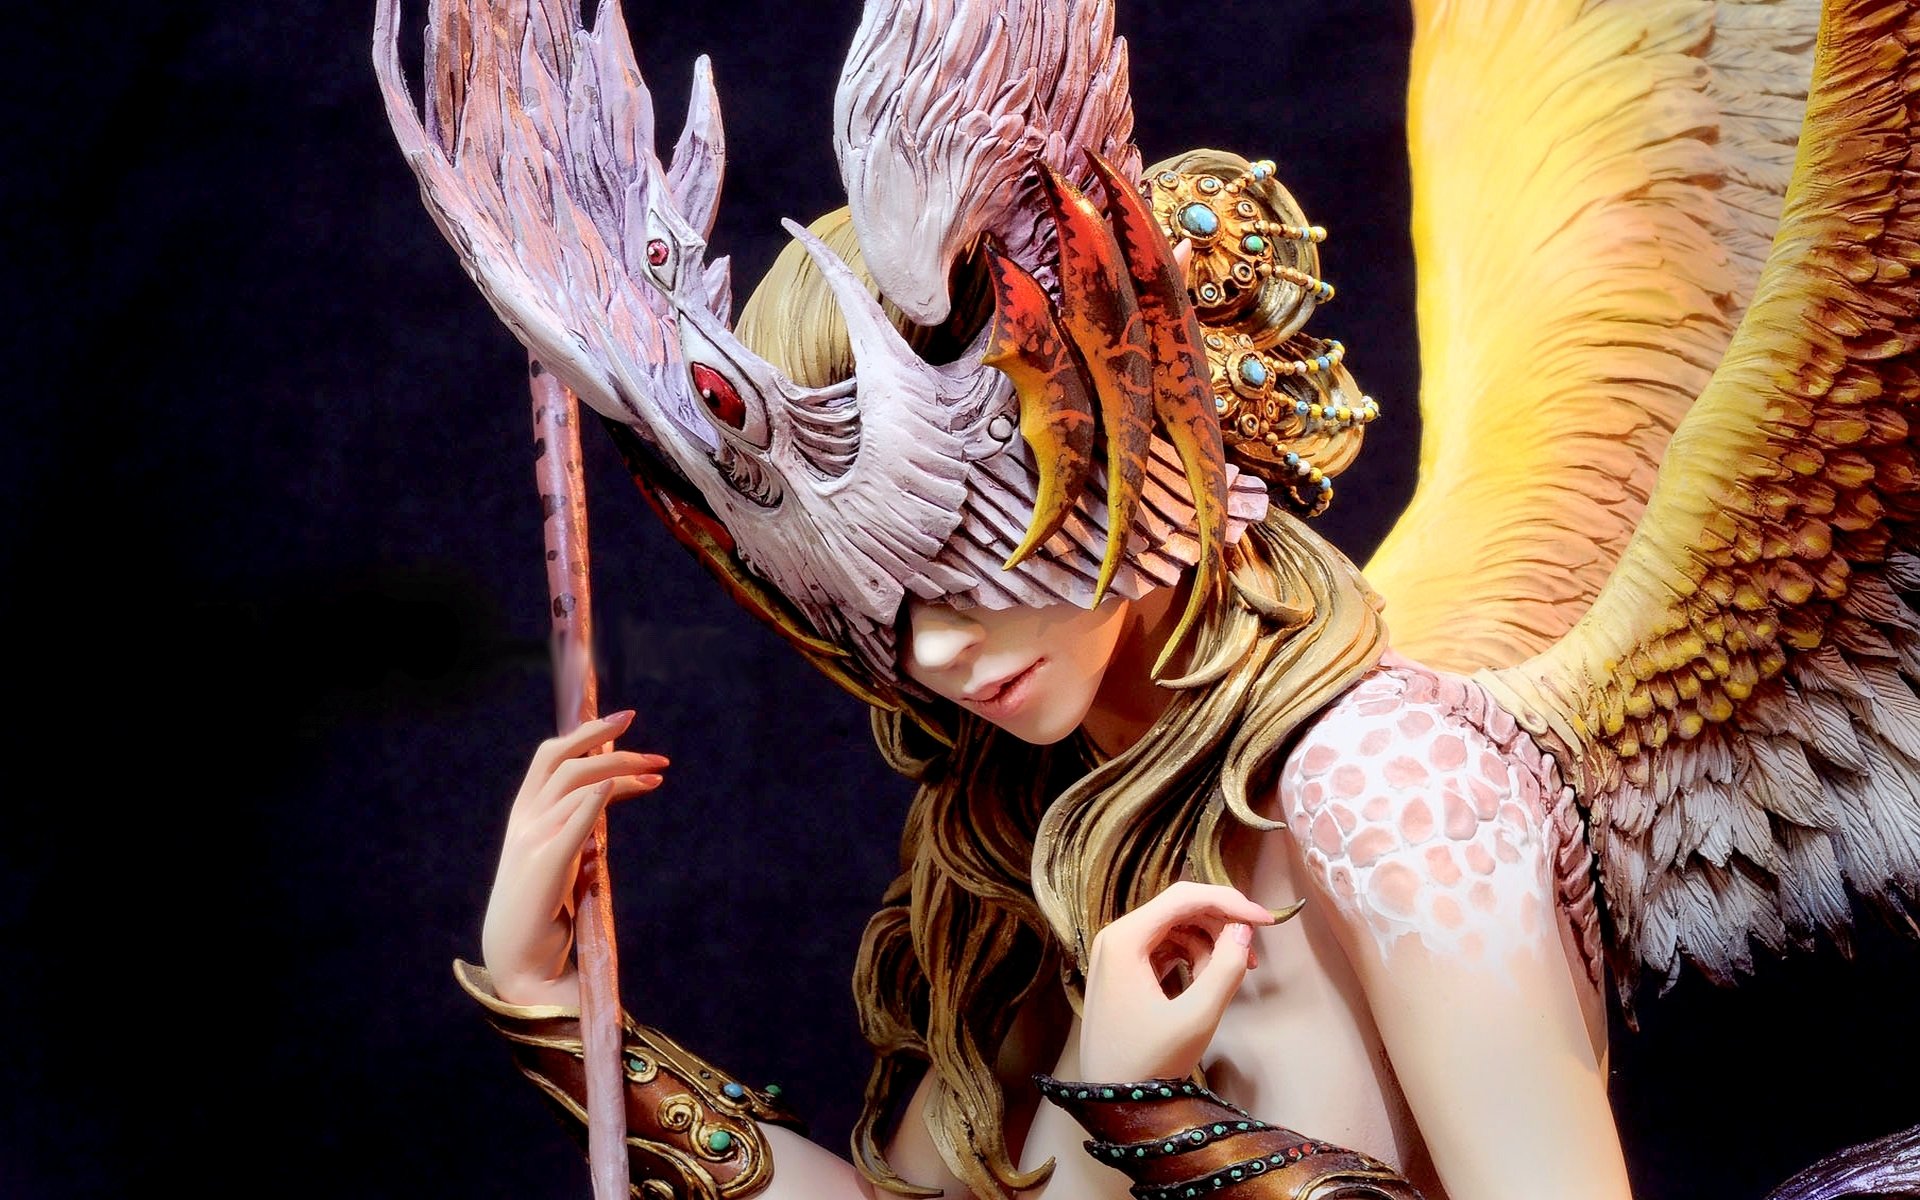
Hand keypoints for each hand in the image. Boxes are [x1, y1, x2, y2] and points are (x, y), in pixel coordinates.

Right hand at [481, 710, 666, 1006]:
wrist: (519, 958)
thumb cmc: (542, 907)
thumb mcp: (556, 853)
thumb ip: (575, 823)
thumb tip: (610, 791)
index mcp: (524, 813)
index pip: (552, 755)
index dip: (588, 732)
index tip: (626, 719)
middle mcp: (525, 820)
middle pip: (567, 762)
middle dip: (610, 744)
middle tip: (655, 752)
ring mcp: (532, 840)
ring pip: (579, 785)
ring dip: (622, 774)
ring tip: (657, 776)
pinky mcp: (547, 865)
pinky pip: (573, 822)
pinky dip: (594, 799)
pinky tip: (614, 786)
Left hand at [1078, 881, 1276, 1080]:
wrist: (1110, 1099)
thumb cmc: (1149, 1060)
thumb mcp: (1196, 1017)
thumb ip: (1225, 969)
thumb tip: (1243, 930)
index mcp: (1125, 938)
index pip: (1184, 897)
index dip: (1229, 902)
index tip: (1266, 921)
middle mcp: (1117, 936)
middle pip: (1180, 910)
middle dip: (1221, 927)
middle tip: (1252, 956)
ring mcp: (1117, 953)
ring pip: (1175, 929)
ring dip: (1209, 946)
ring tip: (1229, 978)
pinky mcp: (1124, 971)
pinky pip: (1166, 949)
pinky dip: (1192, 959)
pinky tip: (1208, 982)